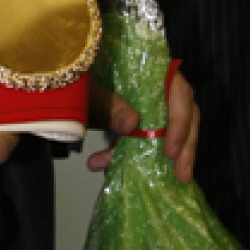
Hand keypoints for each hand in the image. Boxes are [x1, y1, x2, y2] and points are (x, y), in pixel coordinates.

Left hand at [85, 68, 199, 181]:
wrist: (64, 85)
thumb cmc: (79, 79)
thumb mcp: (91, 90)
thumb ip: (110, 104)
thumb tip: (133, 123)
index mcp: (150, 68)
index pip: (180, 91)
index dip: (180, 121)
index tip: (170, 150)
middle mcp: (157, 84)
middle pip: (185, 113)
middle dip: (184, 145)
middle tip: (181, 175)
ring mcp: (150, 104)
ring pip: (170, 129)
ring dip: (165, 156)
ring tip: (166, 180)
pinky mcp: (139, 122)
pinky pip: (148, 140)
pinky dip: (136, 158)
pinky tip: (111, 169)